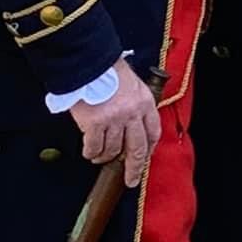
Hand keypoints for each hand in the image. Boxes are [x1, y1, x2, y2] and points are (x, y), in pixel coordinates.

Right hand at [70, 57, 161, 188]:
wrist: (88, 61)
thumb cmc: (107, 70)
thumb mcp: (130, 83)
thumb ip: (134, 103)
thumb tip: (130, 126)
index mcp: (144, 102)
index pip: (153, 132)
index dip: (149, 148)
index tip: (145, 158)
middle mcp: (132, 113)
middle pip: (137, 149)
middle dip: (134, 168)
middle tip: (131, 180)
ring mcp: (114, 120)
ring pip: (113, 150)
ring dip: (105, 157)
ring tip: (99, 157)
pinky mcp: (94, 123)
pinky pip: (94, 147)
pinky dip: (91, 152)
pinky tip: (89, 152)